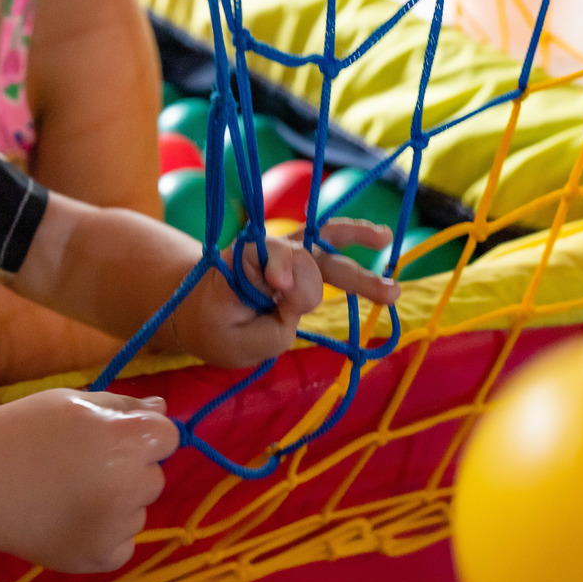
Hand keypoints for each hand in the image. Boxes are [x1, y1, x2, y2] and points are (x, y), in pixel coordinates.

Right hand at [0, 390, 178, 572]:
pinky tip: (69, 520)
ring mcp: (117, 524)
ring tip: (69, 495)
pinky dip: (105, 535)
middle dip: (130, 470)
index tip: (114, 439)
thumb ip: (121, 406)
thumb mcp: (71, 402)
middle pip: (155, 477)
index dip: (143, 436)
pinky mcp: (102, 557)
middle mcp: (130, 482)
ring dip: (117, 504)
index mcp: (127, 437)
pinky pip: (123, 543)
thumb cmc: (22, 430)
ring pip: (138, 511)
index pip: (169, 437)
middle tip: (83, 467)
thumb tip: (162, 409)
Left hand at [169, 218, 399, 367]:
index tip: (277, 288)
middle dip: (322, 279)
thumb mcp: (236, 343)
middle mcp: (265, 251)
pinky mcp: (296, 260)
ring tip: (386, 257)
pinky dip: (352, 238)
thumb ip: (274, 331)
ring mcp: (283, 253)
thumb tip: (304, 307)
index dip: (283, 273)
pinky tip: (381, 238)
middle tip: (350, 296)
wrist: (196, 311)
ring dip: (356, 253)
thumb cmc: (213, 328)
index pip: (275, 262)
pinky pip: (327, 243)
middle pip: (303, 258)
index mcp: (242, 264)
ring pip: (323, 246)